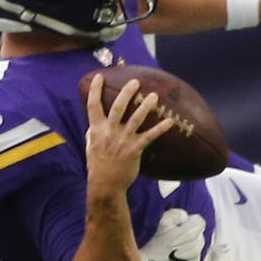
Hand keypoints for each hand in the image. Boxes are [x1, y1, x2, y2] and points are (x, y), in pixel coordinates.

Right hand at [83, 75, 172, 194]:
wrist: (105, 184)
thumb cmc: (97, 164)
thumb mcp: (90, 145)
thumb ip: (93, 131)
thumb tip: (95, 122)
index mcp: (96, 129)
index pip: (93, 105)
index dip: (95, 90)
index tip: (99, 76)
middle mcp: (109, 132)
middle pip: (118, 107)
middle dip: (127, 93)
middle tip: (135, 82)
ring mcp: (122, 140)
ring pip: (136, 118)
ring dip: (146, 106)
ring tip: (154, 96)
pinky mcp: (134, 149)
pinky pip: (150, 136)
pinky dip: (160, 128)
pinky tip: (170, 121)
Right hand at [137, 208, 205, 260]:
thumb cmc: (153, 242)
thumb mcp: (163, 220)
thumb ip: (178, 214)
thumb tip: (185, 217)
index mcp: (193, 231)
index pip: (199, 221)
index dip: (189, 221)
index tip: (178, 225)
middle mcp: (198, 246)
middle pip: (199, 236)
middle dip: (190, 235)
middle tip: (173, 237)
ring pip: (196, 250)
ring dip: (188, 248)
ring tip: (171, 250)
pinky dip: (184, 260)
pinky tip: (172, 260)